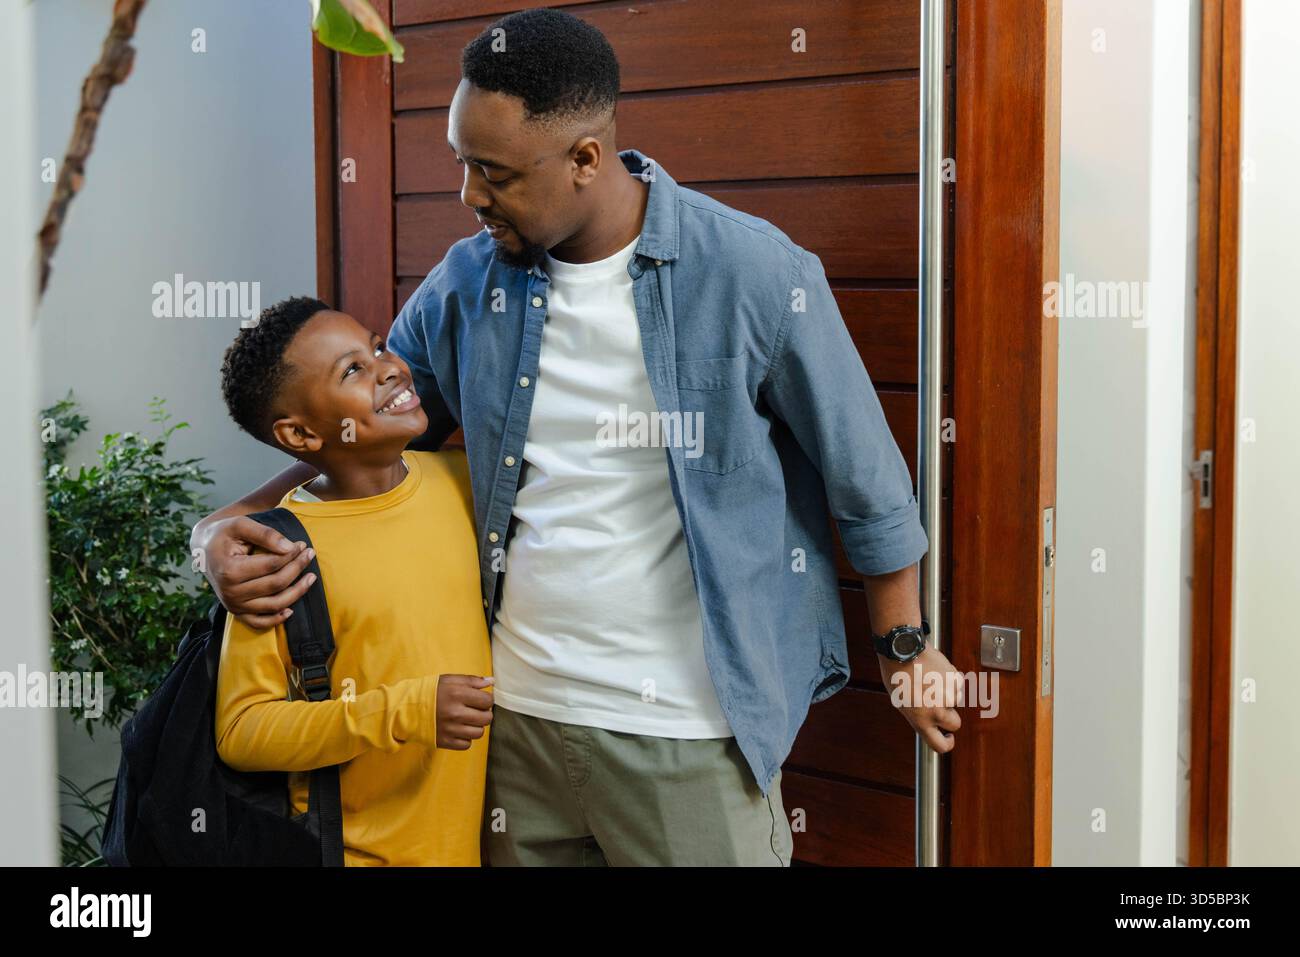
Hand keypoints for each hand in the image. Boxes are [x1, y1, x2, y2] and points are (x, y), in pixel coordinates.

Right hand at [198, 515, 317, 629]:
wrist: (204, 549)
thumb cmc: (223, 534)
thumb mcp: (240, 525)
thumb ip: (265, 534)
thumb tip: (289, 547)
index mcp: (229, 570)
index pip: (271, 565)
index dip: (291, 555)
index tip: (302, 544)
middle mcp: (230, 592)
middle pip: (275, 584)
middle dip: (297, 568)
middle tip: (310, 554)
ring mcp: (233, 605)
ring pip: (273, 604)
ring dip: (297, 592)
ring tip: (311, 577)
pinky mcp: (236, 612)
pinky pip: (259, 623)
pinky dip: (276, 620)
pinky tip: (291, 610)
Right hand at [435, 675, 493, 749]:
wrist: (405, 709)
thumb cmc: (429, 691)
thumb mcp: (449, 680)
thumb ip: (472, 681)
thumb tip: (491, 682)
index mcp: (457, 694)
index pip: (488, 701)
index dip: (487, 700)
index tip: (480, 699)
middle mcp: (455, 713)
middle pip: (486, 718)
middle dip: (484, 713)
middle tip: (475, 710)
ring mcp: (450, 729)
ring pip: (479, 733)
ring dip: (476, 726)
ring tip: (466, 720)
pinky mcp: (445, 742)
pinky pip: (466, 744)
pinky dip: (465, 738)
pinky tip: (458, 729)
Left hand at [878, 646, 962, 752]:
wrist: (902, 651)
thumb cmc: (896, 674)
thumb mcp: (901, 702)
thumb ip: (918, 714)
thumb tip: (929, 720)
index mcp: (920, 720)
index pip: (940, 745)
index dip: (947, 743)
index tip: (948, 738)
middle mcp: (937, 711)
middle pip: (955, 724)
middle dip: (950, 716)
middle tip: (940, 704)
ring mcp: (948, 696)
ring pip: (955, 701)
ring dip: (948, 693)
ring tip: (931, 681)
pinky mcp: (955, 680)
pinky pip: (956, 684)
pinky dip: (950, 679)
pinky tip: (936, 672)